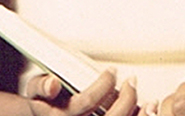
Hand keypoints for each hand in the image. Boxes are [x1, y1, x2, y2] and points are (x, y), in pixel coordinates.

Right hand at [26, 69, 141, 115]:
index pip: (86, 102)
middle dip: (126, 97)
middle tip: (131, 81)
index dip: (103, 85)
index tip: (112, 72)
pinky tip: (148, 113)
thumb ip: (41, 85)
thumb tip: (52, 84)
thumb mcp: (34, 93)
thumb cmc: (42, 106)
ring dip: (139, 115)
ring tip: (149, 102)